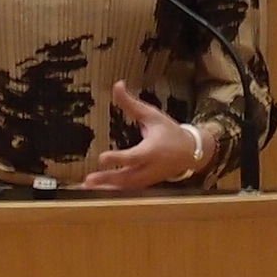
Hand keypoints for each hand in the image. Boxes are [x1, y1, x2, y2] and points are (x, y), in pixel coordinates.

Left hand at [79, 81, 211, 192]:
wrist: (190, 153)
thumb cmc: (169, 131)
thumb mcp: (152, 115)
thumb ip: (131, 103)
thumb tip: (117, 84)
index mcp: (152, 150)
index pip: (133, 156)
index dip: (118, 158)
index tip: (101, 158)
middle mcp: (149, 168)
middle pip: (127, 176)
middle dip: (107, 178)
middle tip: (89, 180)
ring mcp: (147, 179)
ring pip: (126, 186)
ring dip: (106, 188)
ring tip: (86, 187)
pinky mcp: (145, 184)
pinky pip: (127, 190)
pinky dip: (112, 191)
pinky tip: (96, 190)